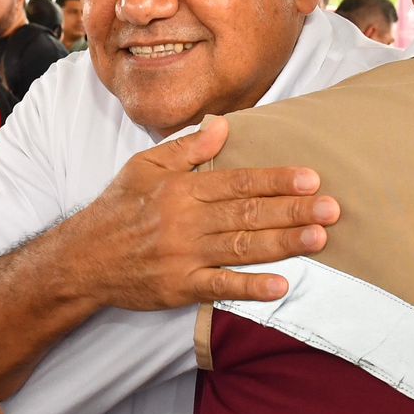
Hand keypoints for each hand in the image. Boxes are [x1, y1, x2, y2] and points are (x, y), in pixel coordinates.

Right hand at [73, 115, 338, 310]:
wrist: (81, 259)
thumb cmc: (117, 210)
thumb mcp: (145, 167)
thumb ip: (186, 148)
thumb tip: (222, 126)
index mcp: (182, 189)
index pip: (238, 182)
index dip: (277, 180)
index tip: (311, 178)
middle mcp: (186, 221)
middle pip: (248, 214)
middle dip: (293, 210)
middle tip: (332, 208)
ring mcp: (184, 256)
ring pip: (241, 247)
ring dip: (283, 243)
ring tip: (319, 238)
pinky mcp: (180, 287)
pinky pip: (220, 288)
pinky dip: (250, 288)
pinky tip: (281, 285)